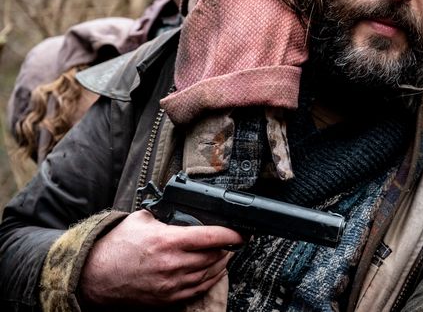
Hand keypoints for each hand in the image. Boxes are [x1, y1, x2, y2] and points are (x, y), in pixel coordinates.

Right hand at [79, 209, 244, 305]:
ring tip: (225, 253)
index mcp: (168, 241)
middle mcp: (173, 265)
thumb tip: (182, 210)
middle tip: (233, 240)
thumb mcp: (140, 220)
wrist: (94, 277)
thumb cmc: (115, 247)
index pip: (211, 236)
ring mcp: (171, 285)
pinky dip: (210, 279)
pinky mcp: (168, 300)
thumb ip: (164, 213)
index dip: (230, 233)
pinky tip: (213, 271)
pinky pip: (198, 290)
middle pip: (215, 256)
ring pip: (210, 274)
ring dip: (222, 263)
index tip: (241, 231)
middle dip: (228, 248)